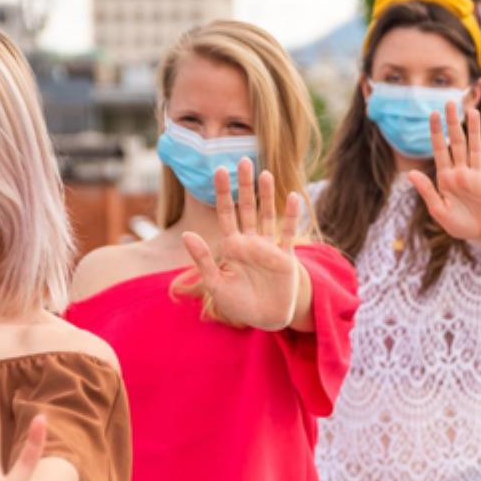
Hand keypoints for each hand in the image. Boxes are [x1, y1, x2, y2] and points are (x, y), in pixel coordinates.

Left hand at [178, 158, 303, 329]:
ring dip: (267, 195)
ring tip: (265, 173)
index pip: (225, 213)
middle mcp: (250, 242)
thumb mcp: (215, 284)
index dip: (222, 193)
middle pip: (246, 208)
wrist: (265, 320)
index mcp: (231, 247)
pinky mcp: (285, 258)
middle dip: (244, 185)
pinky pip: (288, 233)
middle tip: (242, 160)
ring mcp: (269, 248)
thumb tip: (188, 234)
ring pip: (267, 215)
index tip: (219, 170)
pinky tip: (292, 196)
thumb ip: (203, 259)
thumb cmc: (239, 304)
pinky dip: (291, 216)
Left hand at [409, 101, 480, 248]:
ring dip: (475, 131)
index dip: (436, 132)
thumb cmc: (459, 224)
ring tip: (472, 111)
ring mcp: (478, 176)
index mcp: (446, 178)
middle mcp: (461, 173)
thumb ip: (426, 191)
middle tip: (450, 102)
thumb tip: (411, 174)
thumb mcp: (439, 210)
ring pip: (476, 148)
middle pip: (457, 143)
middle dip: (453, 123)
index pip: (440, 150)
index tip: (433, 114)